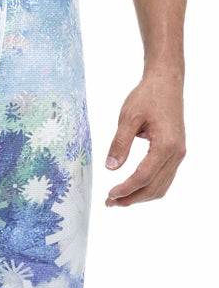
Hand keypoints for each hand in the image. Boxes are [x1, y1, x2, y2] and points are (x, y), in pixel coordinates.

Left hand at [105, 71, 185, 206]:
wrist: (165, 83)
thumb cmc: (147, 97)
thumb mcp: (128, 118)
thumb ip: (120, 143)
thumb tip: (111, 168)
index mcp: (166, 144)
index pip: (144, 176)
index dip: (126, 188)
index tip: (109, 194)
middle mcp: (177, 153)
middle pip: (154, 187)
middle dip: (131, 198)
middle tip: (109, 203)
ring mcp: (178, 154)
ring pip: (161, 186)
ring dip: (140, 196)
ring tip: (118, 200)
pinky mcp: (175, 153)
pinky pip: (164, 178)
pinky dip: (148, 188)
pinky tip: (132, 189)